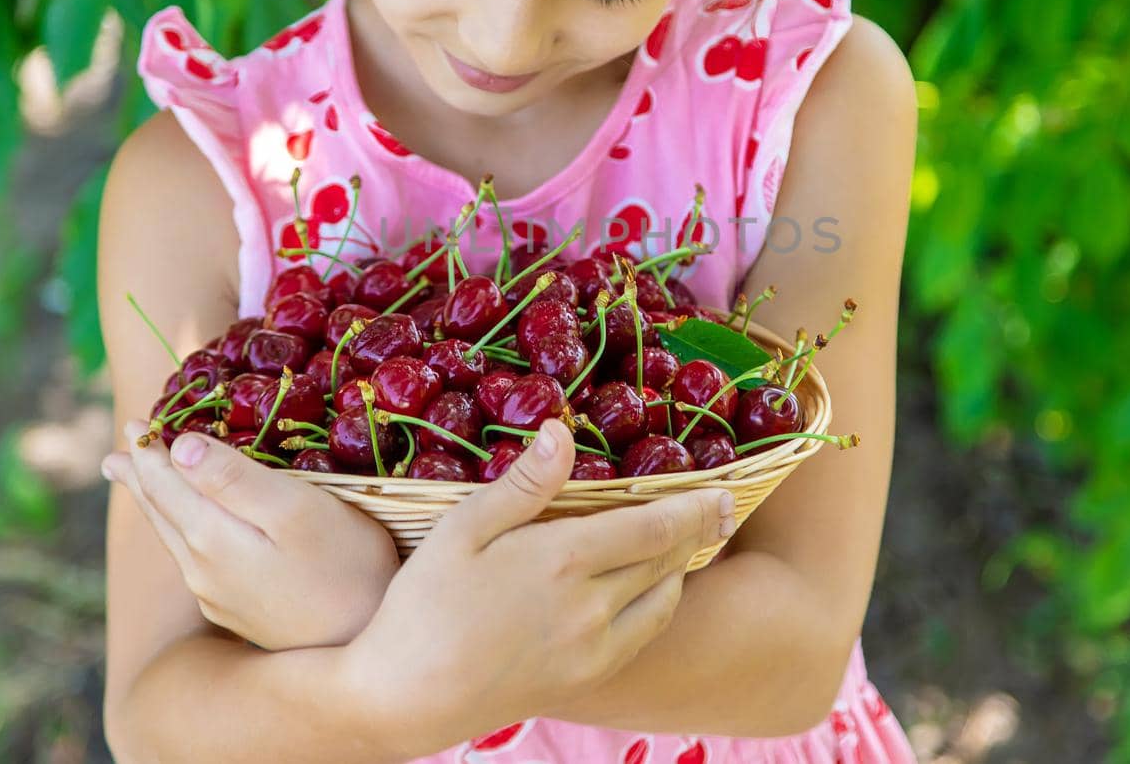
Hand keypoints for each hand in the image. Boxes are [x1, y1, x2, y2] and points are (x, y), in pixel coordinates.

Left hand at [102, 422, 400, 650]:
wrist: (364, 646)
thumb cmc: (345, 565)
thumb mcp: (295, 509)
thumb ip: (234, 478)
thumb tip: (177, 447)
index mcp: (210, 537)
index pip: (166, 484)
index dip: (150, 451)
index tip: (137, 421)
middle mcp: (202, 571)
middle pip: (162, 514)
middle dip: (142, 479)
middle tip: (118, 454)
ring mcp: (217, 597)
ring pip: (174, 540)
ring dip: (157, 506)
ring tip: (138, 485)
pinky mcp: (238, 613)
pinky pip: (194, 561)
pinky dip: (182, 530)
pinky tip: (189, 530)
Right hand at [348, 418, 735, 750]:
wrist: (407, 697)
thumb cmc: (424, 604)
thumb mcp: (462, 529)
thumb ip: (523, 484)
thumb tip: (564, 432)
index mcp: (563, 559)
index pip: (652, 525)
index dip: (691, 505)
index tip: (721, 489)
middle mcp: (591, 606)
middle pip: (665, 560)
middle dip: (698, 530)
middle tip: (723, 509)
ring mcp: (593, 647)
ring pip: (662, 599)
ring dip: (683, 567)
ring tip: (695, 541)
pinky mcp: (587, 677)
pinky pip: (644, 635)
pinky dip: (662, 604)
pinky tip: (657, 590)